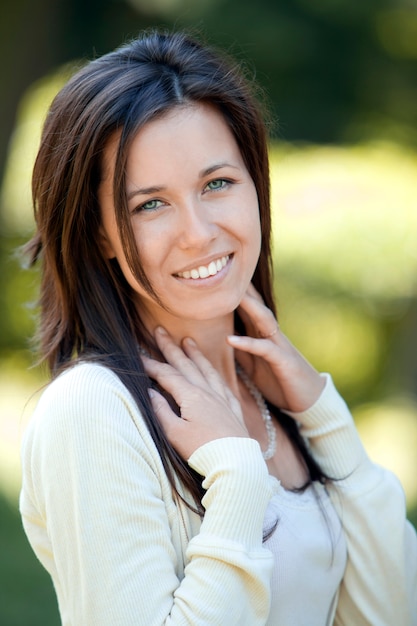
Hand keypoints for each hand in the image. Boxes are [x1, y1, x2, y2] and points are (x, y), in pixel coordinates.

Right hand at [143, 327, 248, 459]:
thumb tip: (149, 391)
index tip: (137, 355)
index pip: (167, 374)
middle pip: (185, 364)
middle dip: (170, 347)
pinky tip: (212, 370)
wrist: (236, 463)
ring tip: (187, 341)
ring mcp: (221, 398)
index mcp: (191, 396)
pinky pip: (222, 382)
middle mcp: (207, 392)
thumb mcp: (174, 433)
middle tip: (160, 330)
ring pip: (206, 369)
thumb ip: (160, 410)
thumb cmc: (202, 451)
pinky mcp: (232, 408)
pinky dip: (214, 371)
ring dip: (195, 354)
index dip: (151, 364)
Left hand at [227, 283, 324, 412]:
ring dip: (247, 305)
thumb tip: (220, 337)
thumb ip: (240, 348)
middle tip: (222, 270)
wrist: (310, 400)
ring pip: (262, 319)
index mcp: (262, 333)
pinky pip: (264, 348)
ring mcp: (279, 345)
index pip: (247, 307)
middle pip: (255, 305)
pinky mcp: (284, 360)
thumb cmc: (279, 380)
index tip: (215, 275)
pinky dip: (247, 343)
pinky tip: (229, 339)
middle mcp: (271, 334)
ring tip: (228, 295)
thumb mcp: (254, 363)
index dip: (233, 291)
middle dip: (241, 288)